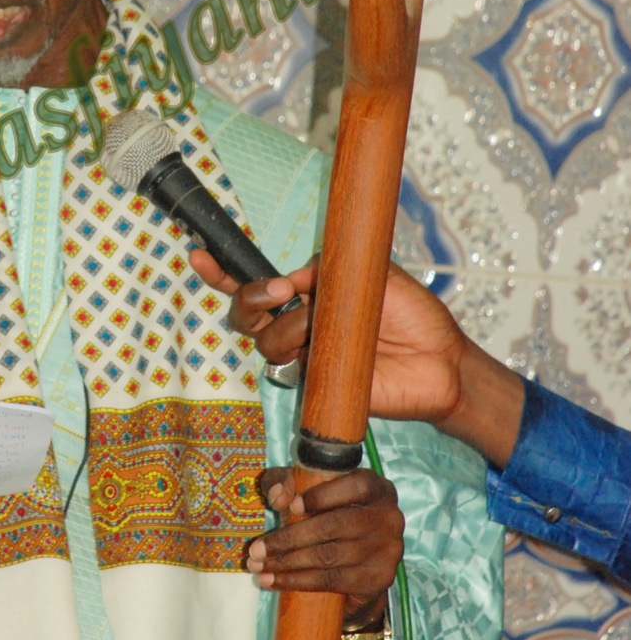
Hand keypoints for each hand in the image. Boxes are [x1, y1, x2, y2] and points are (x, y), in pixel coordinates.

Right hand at [189, 251, 523, 466]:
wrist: (441, 359)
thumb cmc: (412, 313)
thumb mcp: (372, 272)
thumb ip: (328, 268)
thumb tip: (295, 276)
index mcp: (308, 293)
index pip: (255, 283)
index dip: (221, 272)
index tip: (198, 254)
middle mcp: (299, 323)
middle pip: (245, 314)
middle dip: (249, 299)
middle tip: (280, 292)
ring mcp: (305, 355)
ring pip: (265, 341)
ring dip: (289, 328)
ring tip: (323, 327)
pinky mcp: (316, 385)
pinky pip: (291, 369)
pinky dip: (304, 357)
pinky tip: (328, 353)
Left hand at [248, 467, 403, 630]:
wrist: (360, 565)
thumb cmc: (330, 516)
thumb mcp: (308, 491)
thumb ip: (289, 482)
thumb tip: (279, 497)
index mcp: (377, 489)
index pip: (354, 486)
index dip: (322, 496)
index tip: (290, 506)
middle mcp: (389, 518)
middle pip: (334, 526)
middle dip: (288, 538)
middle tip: (256, 549)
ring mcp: (388, 551)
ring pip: (329, 556)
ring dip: (287, 564)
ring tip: (258, 567)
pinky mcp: (379, 579)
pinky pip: (332, 581)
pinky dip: (298, 582)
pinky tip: (274, 582)